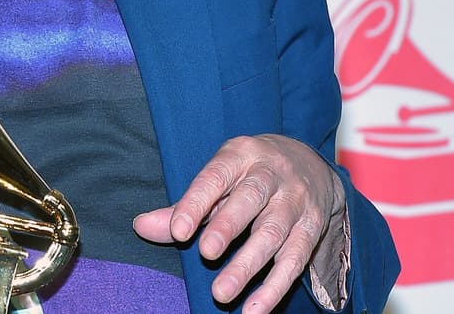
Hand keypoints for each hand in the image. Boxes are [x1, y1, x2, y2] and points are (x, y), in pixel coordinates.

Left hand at [133, 134, 346, 313]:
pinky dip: (275, 287)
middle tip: (205, 254)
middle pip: (250, 200)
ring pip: (273, 233)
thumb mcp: (219, 177)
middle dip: (227, 226)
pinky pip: (295, 260)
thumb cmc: (250, 173)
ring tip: (220, 293)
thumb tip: (141, 226)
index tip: (177, 230)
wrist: (310, 163)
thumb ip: (185, 205)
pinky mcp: (312, 229)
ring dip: (248, 265)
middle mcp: (271, 174)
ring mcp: (295, 201)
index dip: (196, 203)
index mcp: (240, 155)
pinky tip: (254, 310)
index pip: (216, 176)